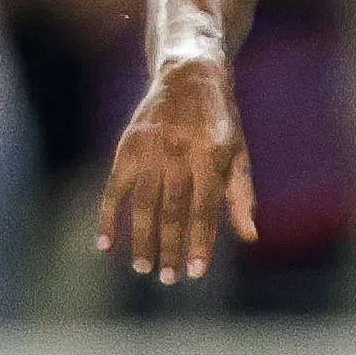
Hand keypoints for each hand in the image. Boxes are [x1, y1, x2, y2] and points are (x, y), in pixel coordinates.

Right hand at [98, 55, 256, 281]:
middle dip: (170, 247)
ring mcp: (150, 149)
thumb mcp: (239, 153)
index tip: (196, 272)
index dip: (200, 242)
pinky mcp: (128, 146)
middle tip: (167, 279)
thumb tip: (249, 237)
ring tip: (143, 268)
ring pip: (143, 202)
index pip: (204, 208)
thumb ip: (242, 195)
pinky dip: (108, 216)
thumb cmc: (221, 122)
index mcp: (211, 155)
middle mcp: (179, 152)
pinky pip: (114, 187)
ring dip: (141, 238)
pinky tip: (105, 244)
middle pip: (172, 209)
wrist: (189, 75)